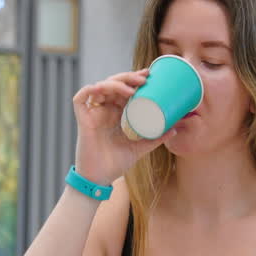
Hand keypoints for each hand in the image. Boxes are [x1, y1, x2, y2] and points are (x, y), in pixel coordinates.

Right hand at [71, 69, 176, 184]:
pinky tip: (102, 88)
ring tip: (132, 88)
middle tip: (144, 78)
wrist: (99, 179)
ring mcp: (93, 114)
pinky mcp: (82, 119)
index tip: (149, 76)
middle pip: (113, 84)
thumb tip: (174, 129)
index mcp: (116, 114)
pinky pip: (80, 99)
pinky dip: (90, 90)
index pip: (124, 89)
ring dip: (115, 83)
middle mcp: (104, 110)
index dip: (134, 79)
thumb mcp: (140, 148)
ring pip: (100, 87)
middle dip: (128, 77)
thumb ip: (155, 138)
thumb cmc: (115, 164)